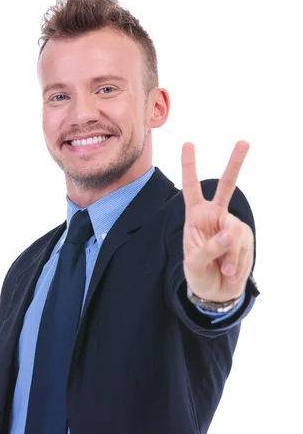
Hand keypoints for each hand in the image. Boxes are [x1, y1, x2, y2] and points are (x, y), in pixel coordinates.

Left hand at [181, 140, 253, 302]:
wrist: (217, 291)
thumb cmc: (199, 274)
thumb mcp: (195, 264)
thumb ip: (210, 248)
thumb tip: (231, 233)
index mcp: (195, 216)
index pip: (191, 188)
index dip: (189, 167)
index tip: (188, 143)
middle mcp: (214, 215)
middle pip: (226, 186)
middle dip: (235, 164)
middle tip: (244, 142)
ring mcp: (231, 225)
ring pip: (234, 233)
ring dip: (229, 256)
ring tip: (223, 270)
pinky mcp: (245, 237)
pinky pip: (243, 247)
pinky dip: (236, 262)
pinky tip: (230, 271)